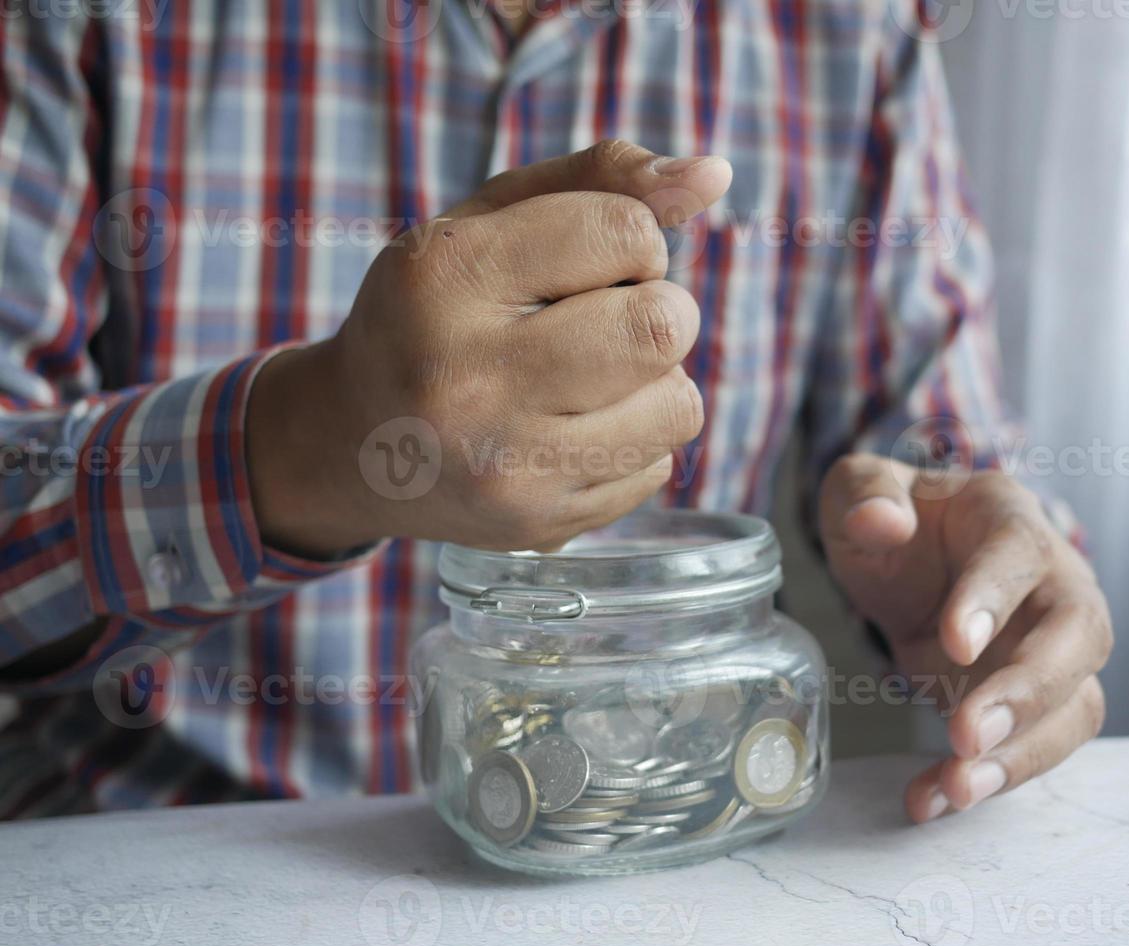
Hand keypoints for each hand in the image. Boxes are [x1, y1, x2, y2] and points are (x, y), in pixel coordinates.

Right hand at [247, 141, 732, 555]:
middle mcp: (468, 377)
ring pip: (679, 406)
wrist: (352, 445)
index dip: (634, 239)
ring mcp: (505, 465)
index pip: (624, 232)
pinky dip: (634, 441)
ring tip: (592, 379)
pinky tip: (571, 433)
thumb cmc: (436, 312)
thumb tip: (714, 174)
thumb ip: (600, 180)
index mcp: (445, 276)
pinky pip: (658, 467)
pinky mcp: (540, 525)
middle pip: (662, 326)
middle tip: (610, 320)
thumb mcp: (489, 222)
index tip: (595, 260)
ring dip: (656, 382)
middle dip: (660, 310)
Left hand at [819, 454, 1112, 821]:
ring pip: (1076, 704)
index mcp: (1008, 517)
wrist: (909, 561)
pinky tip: (930, 800)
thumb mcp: (860, 490)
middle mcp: (1054, 581)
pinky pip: (1034, 745)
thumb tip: (882, 522)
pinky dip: (987, 780)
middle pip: (1080, 634)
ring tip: (954, 787)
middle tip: (966, 735)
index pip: (1020, 553)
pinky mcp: (1036, 702)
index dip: (994, 599)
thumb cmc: (892, 519)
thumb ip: (865, 493)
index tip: (955, 645)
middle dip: (1029, 691)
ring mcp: (1054, 646)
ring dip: (1022, 753)